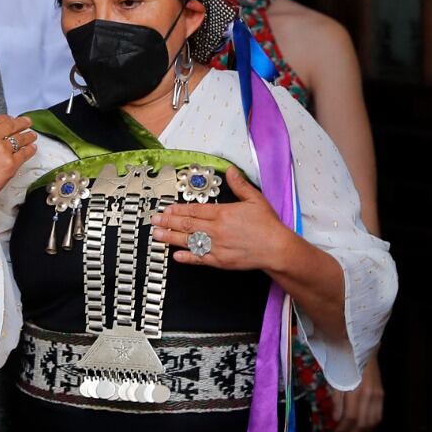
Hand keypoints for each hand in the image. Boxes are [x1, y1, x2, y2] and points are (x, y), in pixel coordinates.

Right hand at [0, 114, 36, 213]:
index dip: (6, 118)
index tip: (11, 119)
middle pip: (10, 126)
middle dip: (21, 123)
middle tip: (28, 121)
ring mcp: (2, 150)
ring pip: (19, 138)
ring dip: (28, 135)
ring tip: (32, 134)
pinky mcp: (11, 163)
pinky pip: (24, 153)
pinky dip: (30, 150)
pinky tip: (32, 148)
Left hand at [151, 167, 289, 270]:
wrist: (277, 248)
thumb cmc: (268, 225)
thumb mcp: (255, 199)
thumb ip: (239, 185)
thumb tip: (230, 171)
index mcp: (222, 213)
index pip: (194, 210)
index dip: (178, 209)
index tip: (166, 208)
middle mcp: (216, 229)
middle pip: (187, 224)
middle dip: (168, 221)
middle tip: (154, 220)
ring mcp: (217, 246)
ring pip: (189, 240)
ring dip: (171, 237)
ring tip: (157, 234)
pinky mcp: (220, 260)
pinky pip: (199, 258)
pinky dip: (187, 257)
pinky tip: (175, 255)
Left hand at [333, 353, 384, 431]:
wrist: (362, 351)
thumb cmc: (345, 365)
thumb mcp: (336, 381)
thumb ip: (337, 401)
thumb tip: (337, 420)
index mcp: (357, 392)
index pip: (351, 418)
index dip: (343, 430)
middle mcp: (371, 396)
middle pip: (363, 424)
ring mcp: (379, 396)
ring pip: (373, 423)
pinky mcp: (383, 396)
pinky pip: (378, 417)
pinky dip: (370, 427)